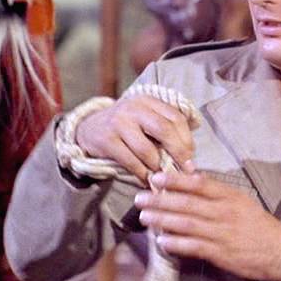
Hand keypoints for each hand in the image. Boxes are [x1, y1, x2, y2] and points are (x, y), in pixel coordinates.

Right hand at [75, 95, 195, 180]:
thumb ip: (164, 129)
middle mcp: (133, 108)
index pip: (175, 117)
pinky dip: (142, 174)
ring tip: (163, 175)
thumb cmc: (126, 127)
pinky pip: (131, 162)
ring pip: (147, 150)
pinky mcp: (107, 140)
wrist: (89, 129)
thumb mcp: (144, 119)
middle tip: (185, 169)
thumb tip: (189, 155)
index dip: (187, 138)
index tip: (191, 156)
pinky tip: (147, 179)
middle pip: (164, 129)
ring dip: (158, 167)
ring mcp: (118, 123)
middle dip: (178, 152)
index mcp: (147, 101)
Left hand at [135, 171, 280, 280]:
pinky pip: (194, 247)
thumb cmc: (256, 222)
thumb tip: (187, 179)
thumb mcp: (239, 199)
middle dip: (160, 200)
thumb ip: (214, 191)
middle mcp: (224, 212)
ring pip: (187, 224)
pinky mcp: (221, 253)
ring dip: (162, 220)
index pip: (199, 184)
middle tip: (139, 198)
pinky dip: (177, 244)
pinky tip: (162, 241)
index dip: (175, 180)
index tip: (155, 177)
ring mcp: (222, 233)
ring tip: (144, 217)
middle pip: (187, 204)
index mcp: (228, 196)